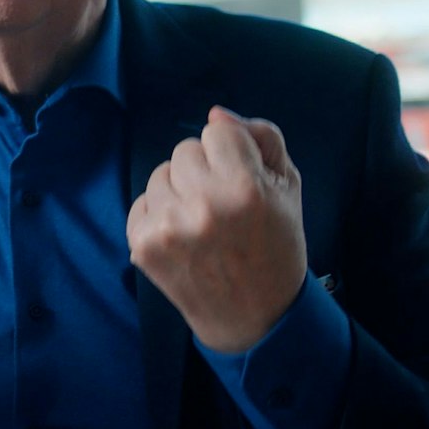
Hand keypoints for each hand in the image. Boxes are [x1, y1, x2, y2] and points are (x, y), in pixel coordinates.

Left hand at [126, 106, 307, 352]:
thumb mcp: (287, 187)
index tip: (241, 179)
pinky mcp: (143, 245)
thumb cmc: (276, 244)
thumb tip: (215, 113)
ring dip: (179, 190)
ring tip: (203, 222)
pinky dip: (159, 213)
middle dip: (203, 170)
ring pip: (160, 174)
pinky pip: (142, 201)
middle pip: (185, 150)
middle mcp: (203, 206)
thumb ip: (261, 138)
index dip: (231, 152)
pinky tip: (183, 236)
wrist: (255, 315)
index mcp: (245, 188)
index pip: (218, 131)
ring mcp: (168, 227)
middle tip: (223, 206)